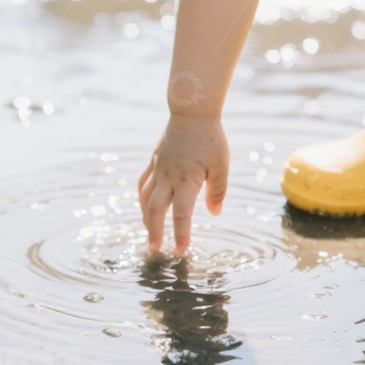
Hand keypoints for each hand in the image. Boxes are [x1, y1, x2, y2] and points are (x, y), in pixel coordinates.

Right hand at [138, 114, 228, 255]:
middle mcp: (168, 177)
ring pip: (145, 198)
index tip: (181, 252)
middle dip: (154, 232)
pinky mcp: (154, 161)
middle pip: (155, 210)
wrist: (192, 112)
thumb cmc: (210, 139)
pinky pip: (142, 184)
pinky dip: (142, 198)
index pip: (182, 214)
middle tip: (155, 251)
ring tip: (150, 233)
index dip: (181, 234)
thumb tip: (214, 213)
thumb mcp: (221, 166)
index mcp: (186, 180)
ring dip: (146, 218)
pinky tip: (145, 206)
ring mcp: (158, 169)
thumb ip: (217, 191)